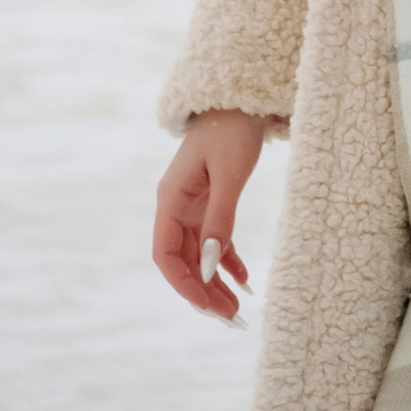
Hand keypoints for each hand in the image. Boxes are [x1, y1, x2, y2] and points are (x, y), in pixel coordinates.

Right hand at [153, 107, 268, 318]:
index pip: (166, 254)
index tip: (206, 306)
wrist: (242, 93)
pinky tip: (244, 280)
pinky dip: (228, 260)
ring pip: (199, 254)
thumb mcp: (230, 173)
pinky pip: (214, 239)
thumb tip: (210, 265)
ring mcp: (192, 203)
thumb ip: (219, 218)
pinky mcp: (209, 200)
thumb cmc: (233, 127)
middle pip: (182, 260)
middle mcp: (176, 205)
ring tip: (238, 308)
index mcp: (170, 198)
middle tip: (229, 317)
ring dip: (216, 281)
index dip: (183, 284)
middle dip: (203, 290)